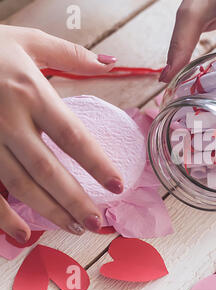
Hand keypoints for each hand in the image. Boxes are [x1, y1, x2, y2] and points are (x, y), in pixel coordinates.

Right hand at [0, 25, 122, 242]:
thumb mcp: (30, 41)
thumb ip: (71, 55)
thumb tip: (110, 62)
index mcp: (31, 92)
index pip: (72, 136)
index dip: (96, 164)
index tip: (117, 185)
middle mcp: (9, 119)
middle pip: (47, 169)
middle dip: (74, 199)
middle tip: (97, 222)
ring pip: (19, 183)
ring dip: (48, 210)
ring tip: (75, 227)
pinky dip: (2, 216)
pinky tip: (22, 234)